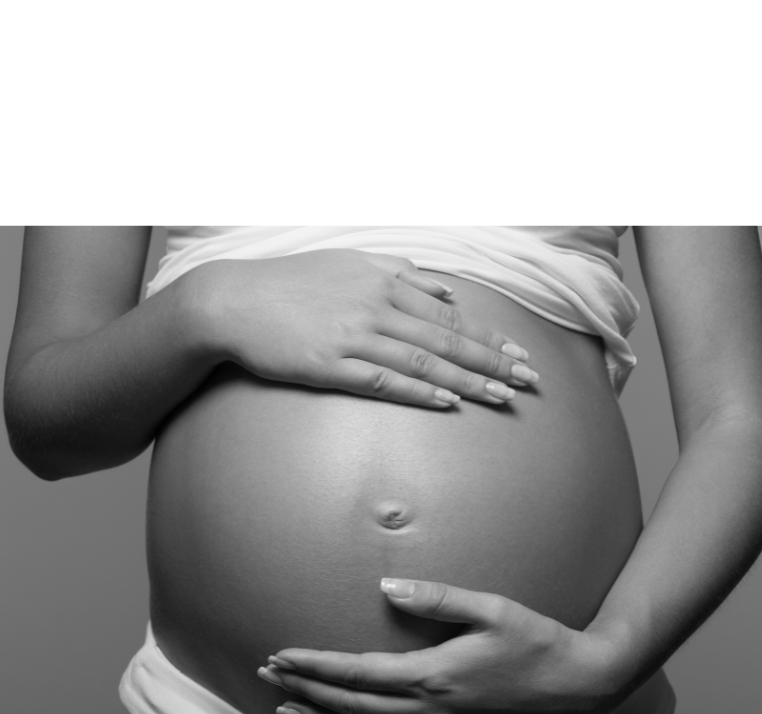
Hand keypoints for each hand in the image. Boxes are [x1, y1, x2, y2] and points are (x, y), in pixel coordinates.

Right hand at [182, 249, 539, 407]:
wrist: (233, 301)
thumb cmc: (292, 283)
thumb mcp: (350, 263)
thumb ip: (402, 273)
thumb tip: (448, 290)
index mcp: (384, 280)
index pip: (450, 313)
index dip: (489, 336)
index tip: (520, 353)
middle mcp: (376, 305)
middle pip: (447, 337)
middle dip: (493, 361)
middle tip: (528, 381)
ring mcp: (354, 335)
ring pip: (423, 360)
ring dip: (466, 381)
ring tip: (500, 397)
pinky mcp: (330, 364)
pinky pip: (384, 380)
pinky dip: (419, 391)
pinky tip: (446, 402)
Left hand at [258, 578, 625, 713]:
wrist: (582, 689)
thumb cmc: (538, 642)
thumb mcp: (492, 608)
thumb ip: (436, 599)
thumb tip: (387, 590)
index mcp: (434, 676)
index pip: (356, 673)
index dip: (313, 665)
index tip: (280, 656)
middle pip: (350, 706)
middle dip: (304, 689)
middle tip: (268, 676)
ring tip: (287, 708)